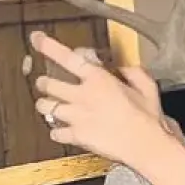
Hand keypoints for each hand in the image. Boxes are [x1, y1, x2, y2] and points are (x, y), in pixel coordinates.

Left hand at [30, 31, 177, 166]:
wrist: (145, 146)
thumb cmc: (148, 118)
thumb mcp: (147, 86)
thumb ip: (132, 72)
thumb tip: (121, 68)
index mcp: (99, 80)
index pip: (67, 57)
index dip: (48, 46)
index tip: (37, 38)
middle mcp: (82, 96)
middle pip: (48, 84)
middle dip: (44, 82)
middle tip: (46, 82)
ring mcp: (76, 117)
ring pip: (44, 107)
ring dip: (45, 105)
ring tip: (50, 105)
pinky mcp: (76, 136)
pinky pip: (55, 132)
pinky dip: (57, 131)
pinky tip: (62, 130)